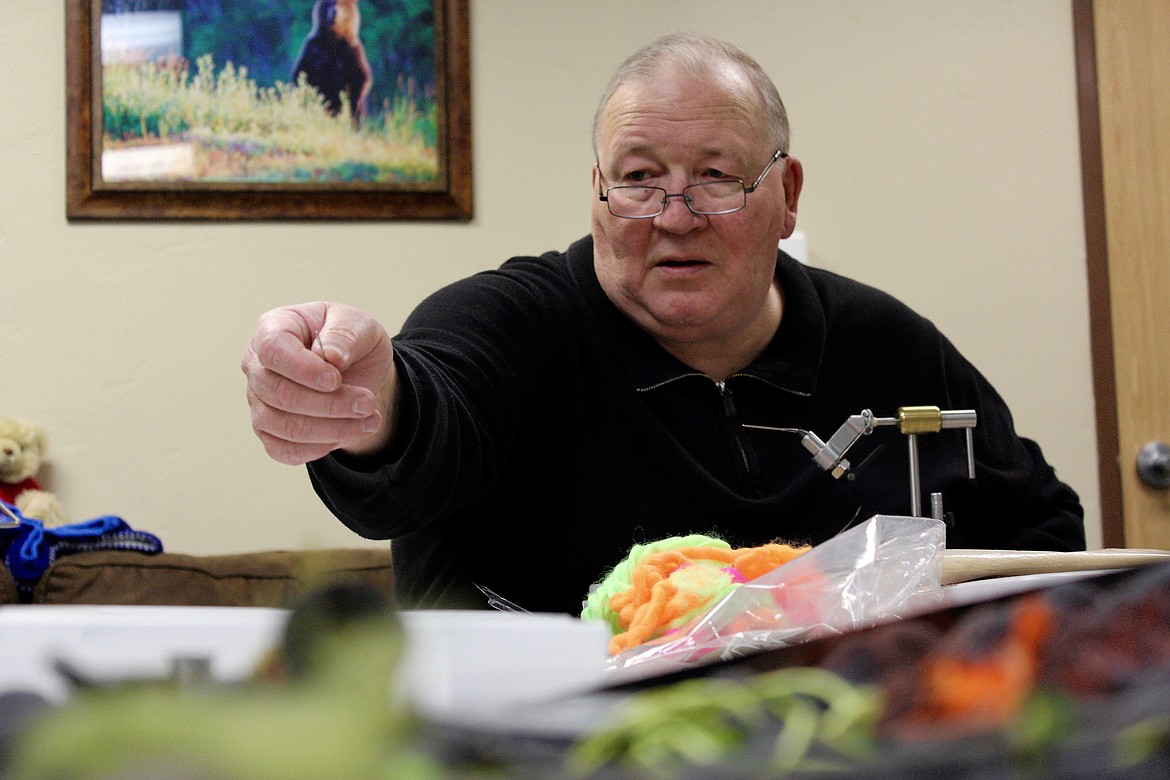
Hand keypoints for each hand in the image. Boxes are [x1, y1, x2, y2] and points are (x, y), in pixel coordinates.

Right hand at [242, 302, 395, 464]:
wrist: (357, 370)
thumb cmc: (350, 340)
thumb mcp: (358, 324)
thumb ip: (344, 335)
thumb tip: (331, 358)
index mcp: (273, 328)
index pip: (273, 350)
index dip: (303, 369)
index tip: (336, 379)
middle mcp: (257, 365)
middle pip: (280, 394)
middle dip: (330, 404)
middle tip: (367, 403)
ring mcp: (259, 400)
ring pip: (286, 426)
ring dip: (333, 429)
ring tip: (369, 420)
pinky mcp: (268, 431)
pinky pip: (284, 450)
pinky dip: (318, 448)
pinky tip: (346, 435)